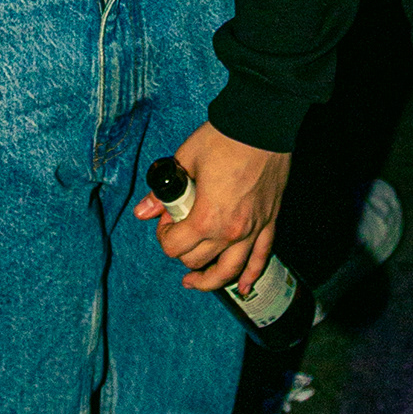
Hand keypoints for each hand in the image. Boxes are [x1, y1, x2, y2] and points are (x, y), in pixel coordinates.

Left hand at [133, 122, 291, 294]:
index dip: (164, 236)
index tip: (166, 220)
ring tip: (195, 281)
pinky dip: (250, 276)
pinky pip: (260, 258)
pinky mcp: (269, 222)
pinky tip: (242, 288)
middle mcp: (230, 232)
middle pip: (197, 259)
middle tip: (178, 231)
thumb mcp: (185, 160)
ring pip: (229, 271)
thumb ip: (162, 192)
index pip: (175, 246)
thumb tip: (143, 211)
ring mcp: (253, 230)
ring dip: (209, 280)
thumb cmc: (223, 139)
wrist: (261, 125)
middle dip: (181, 250)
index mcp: (207, 218)